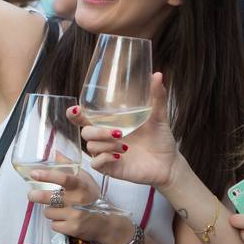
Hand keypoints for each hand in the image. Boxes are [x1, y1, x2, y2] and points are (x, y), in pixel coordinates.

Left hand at [27, 168, 132, 243]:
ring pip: (48, 212)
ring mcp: (76, 216)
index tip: (34, 174)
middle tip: (32, 194)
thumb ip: (69, 166)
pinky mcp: (73, 229)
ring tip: (59, 209)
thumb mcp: (85, 179)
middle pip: (50, 197)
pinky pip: (53, 224)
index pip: (64, 178)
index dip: (47, 175)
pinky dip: (56, 222)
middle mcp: (79, 200)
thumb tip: (55, 152)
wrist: (107, 223)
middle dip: (36, 196)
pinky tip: (64, 220)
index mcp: (81, 185)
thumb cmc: (93, 198)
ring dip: (50, 211)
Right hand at [70, 72, 179, 187]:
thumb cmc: (160, 139)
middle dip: (96, 131)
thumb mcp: (158, 116)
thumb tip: (157, 75)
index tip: (77, 110)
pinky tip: (119, 155)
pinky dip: (105, 158)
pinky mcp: (110, 169)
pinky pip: (96, 163)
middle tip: (119, 132)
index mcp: (110, 123)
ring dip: (105, 144)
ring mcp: (106, 153)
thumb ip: (156, 97)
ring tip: (125, 145)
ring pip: (90, 147)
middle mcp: (105, 138)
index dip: (74, 114)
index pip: (84, 118)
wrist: (169, 163)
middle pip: (85, 132)